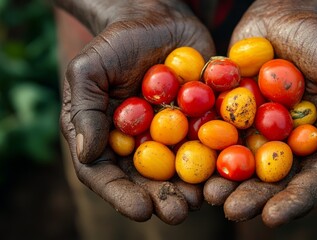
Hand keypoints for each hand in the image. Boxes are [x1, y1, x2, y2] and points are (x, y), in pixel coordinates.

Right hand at [59, 0, 214, 223]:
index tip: (139, 211)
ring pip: (183, 167)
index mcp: (110, 137)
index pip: (108, 174)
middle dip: (163, 198)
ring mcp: (175, 133)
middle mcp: (142, 142)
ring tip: (204, 199)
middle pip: (150, 179)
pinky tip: (230, 169)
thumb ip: (85, 110)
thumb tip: (87, 154)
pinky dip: (221, 156)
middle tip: (178, 212)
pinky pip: (213, 141)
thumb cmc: (117, 43)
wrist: (157, 18)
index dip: (122, 196)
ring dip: (194, 187)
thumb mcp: (90, 70)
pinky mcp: (204, 118)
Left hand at [204, 0, 316, 226]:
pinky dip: (206, 152)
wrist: (284, 12)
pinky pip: (218, 137)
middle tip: (233, 211)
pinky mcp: (232, 115)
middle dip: (254, 198)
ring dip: (226, 183)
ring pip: (243, 165)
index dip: (296, 201)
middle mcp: (289, 142)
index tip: (274, 216)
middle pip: (273, 180)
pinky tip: (191, 164)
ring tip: (209, 195)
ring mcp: (259, 130)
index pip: (314, 179)